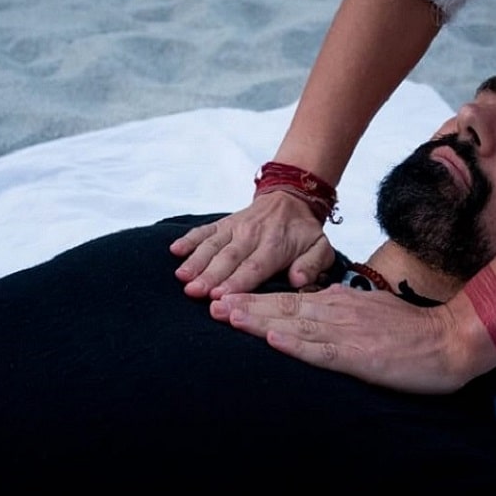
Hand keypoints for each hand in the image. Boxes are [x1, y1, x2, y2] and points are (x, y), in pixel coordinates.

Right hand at [169, 192, 334, 298]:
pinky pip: (204, 231)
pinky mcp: (222, 224)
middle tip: (194, 292)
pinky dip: (189, 239)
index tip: (221, 296)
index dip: (237, 281)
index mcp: (276, 245)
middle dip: (210, 275)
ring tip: (182, 277)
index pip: (255, 267)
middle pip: (229, 258)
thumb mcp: (321, 247)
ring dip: (196, 261)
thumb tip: (300, 280)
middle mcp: (252, 235)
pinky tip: (174, 250)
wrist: (291, 199)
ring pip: (213, 245)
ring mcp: (234, 228)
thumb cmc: (304, 232)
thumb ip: (313, 264)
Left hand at [210, 284, 476, 393]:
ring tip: (228, 317)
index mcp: (338, 302)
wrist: (450, 339)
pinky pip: (322, 350)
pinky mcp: (359, 355)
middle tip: (211, 306)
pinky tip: (274, 341)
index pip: (288, 300)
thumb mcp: (369, 309)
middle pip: (282, 308)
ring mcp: (346, 333)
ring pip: (294, 325)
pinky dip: (296, 344)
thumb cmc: (411, 330)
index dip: (256, 301)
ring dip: (259, 321)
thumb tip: (316, 304)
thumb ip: (341, 307)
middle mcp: (336, 311)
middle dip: (246, 307)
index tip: (226, 301)